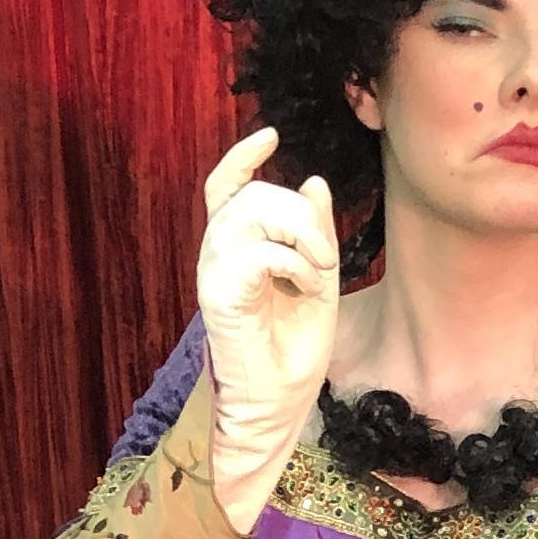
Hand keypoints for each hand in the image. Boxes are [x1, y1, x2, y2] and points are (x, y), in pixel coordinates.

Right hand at [196, 127, 339, 529]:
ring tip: (316, 272)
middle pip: (253, 195)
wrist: (277, 404)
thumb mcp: (318, 280)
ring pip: (253, 213)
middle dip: (300, 214)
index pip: (227, 187)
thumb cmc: (294, 349)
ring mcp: (214, 272)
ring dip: (300, 235)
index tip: (271, 134)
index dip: (243, 156)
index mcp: (237, 248)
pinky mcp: (219, 294)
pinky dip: (292, 263)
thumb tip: (315, 181)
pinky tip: (305, 288)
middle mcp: (217, 254)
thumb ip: (316, 234)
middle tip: (324, 257)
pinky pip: (258, 252)